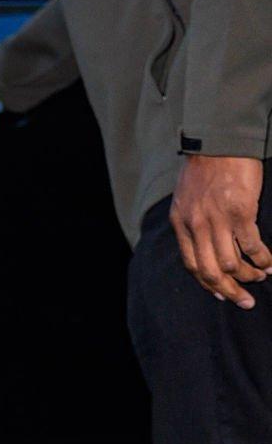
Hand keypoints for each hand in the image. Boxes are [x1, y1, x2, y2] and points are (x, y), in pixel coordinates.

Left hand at [170, 155, 271, 307]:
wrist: (219, 142)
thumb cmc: (205, 168)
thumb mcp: (186, 198)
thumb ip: (191, 222)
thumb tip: (203, 244)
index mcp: (181, 224)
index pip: (191, 265)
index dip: (207, 284)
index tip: (221, 294)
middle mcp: (196, 226)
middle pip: (210, 271)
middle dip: (229, 291)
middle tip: (244, 301)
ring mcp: (217, 221)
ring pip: (231, 263)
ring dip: (248, 276)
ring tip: (260, 277)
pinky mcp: (240, 212)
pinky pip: (251, 246)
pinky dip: (262, 259)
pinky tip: (270, 264)